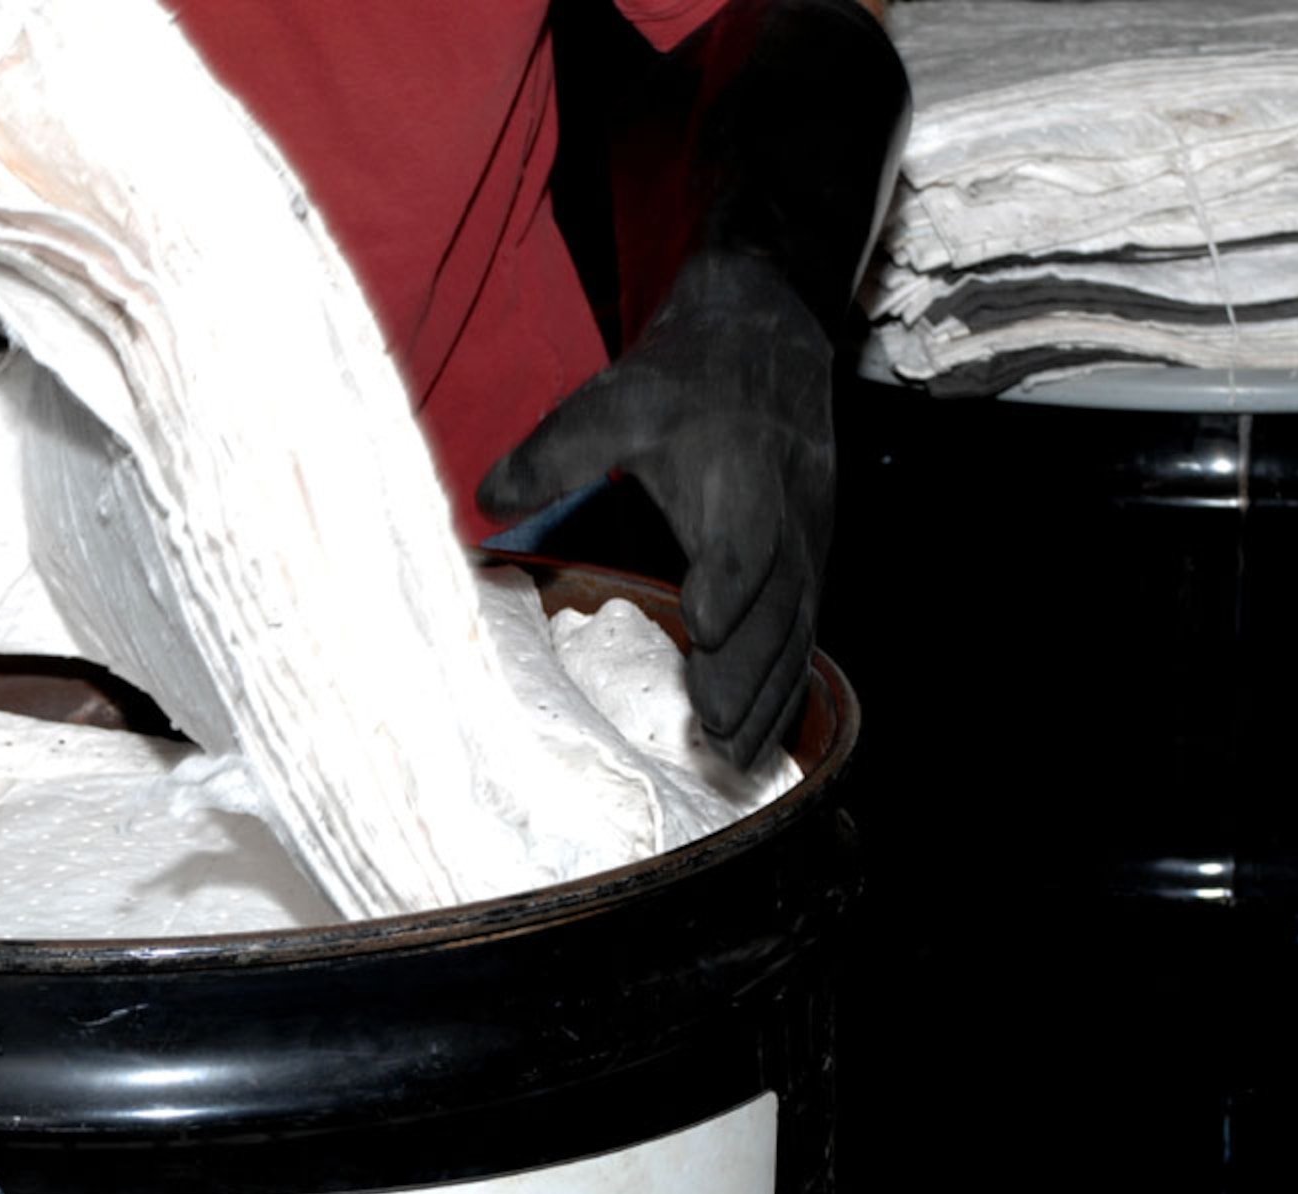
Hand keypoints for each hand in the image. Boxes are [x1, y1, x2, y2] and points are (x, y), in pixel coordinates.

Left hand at [479, 252, 832, 767]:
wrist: (766, 332)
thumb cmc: (682, 376)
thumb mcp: (612, 399)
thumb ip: (554, 453)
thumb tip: (486, 502)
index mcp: (736, 466)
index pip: (741, 530)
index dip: (729, 579)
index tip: (705, 628)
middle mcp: (785, 507)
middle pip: (777, 598)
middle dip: (747, 667)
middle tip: (713, 728)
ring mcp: (806, 537)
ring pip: (797, 626)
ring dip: (770, 694)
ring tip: (735, 757)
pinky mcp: (810, 558)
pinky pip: (805, 631)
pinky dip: (786, 688)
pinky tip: (758, 738)